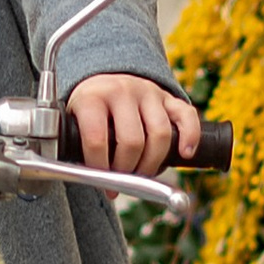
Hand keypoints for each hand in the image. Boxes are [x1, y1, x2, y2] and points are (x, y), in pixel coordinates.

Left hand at [66, 74, 201, 175]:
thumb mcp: (74, 122)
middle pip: (132, 141)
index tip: (102, 183)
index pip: (97, 138)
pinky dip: (190, 137)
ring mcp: (148, 92)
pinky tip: (185, 154)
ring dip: (152, 163)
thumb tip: (86, 180)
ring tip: (141, 173)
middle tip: (121, 180)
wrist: (103, 80)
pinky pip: (187, 116)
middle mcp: (122, 91)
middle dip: (127, 170)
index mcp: (93, 98)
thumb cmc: (88, 110)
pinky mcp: (168, 97)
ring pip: (160, 134)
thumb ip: (77, 147)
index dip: (100, 168)